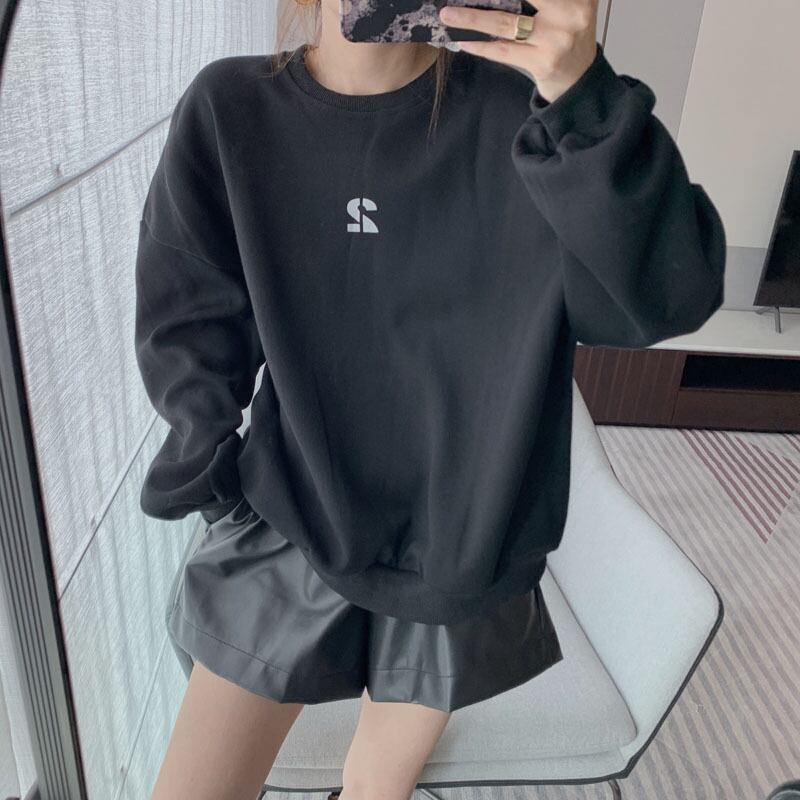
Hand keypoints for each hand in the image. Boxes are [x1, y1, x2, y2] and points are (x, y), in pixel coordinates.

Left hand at [438, 0, 598, 103]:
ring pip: (506, 23)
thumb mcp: (568, 4)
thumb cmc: (566, 34)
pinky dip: (481, 45)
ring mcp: (557, 40)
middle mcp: (571, 13)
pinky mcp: (543, 63)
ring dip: (472, 18)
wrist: (579, 79)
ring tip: (448, 14)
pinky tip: (463, 39)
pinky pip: (504, 51)